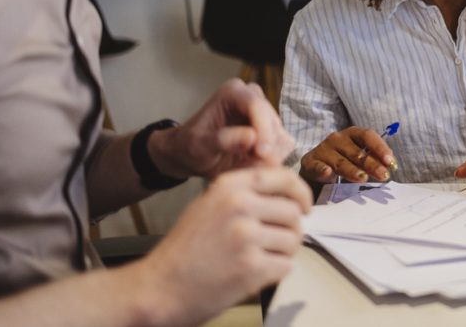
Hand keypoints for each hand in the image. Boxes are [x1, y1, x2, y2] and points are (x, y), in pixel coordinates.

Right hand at [137, 166, 311, 326]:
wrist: (159, 288)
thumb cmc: (186, 250)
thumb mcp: (209, 205)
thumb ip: (245, 194)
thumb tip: (288, 193)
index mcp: (230, 186)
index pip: (284, 177)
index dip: (301, 193)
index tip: (305, 206)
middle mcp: (240, 205)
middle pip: (293, 212)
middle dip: (291, 230)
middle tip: (274, 243)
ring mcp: (247, 236)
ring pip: (293, 240)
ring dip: (283, 253)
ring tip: (259, 259)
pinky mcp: (252, 267)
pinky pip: (286, 266)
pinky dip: (276, 272)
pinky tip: (254, 275)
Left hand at [151, 78, 294, 179]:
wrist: (191, 156)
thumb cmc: (190, 147)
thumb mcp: (199, 146)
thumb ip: (223, 141)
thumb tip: (253, 138)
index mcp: (233, 93)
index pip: (256, 106)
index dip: (263, 129)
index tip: (261, 153)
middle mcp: (253, 97)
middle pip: (273, 122)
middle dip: (265, 148)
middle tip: (248, 168)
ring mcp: (265, 113)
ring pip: (281, 136)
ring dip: (268, 157)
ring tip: (244, 168)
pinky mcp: (273, 130)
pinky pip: (283, 147)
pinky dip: (271, 161)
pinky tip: (251, 166)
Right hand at [298, 126, 396, 185]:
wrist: (315, 168)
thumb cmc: (343, 162)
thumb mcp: (358, 158)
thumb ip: (374, 158)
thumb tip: (391, 165)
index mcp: (352, 134)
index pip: (368, 136)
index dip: (380, 148)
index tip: (390, 162)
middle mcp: (337, 138)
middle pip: (356, 152)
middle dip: (372, 164)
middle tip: (383, 176)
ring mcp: (323, 150)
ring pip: (340, 161)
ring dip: (352, 170)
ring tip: (363, 179)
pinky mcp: (310, 162)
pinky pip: (317, 166)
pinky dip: (322, 169)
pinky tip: (328, 173)